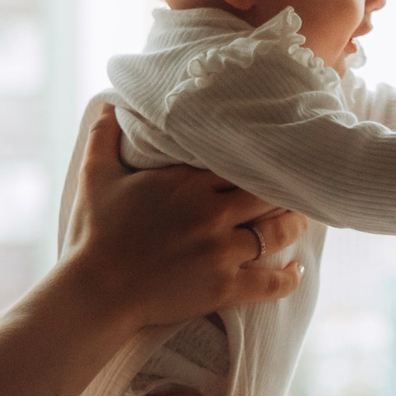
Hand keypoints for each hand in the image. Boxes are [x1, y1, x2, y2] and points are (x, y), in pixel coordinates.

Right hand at [59, 110, 306, 327]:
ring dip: (293, 227)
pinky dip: (288, 278)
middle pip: (268, 195)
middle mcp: (211, 213)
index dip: (261, 159)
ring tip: (301, 221)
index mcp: (188, 183)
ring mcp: (220, 252)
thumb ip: (104, 135)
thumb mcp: (94, 176)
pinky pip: (269, 283)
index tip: (274, 156)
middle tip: (298, 188)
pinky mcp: (223, 288)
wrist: (96, 292)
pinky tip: (297, 271)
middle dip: (286, 191)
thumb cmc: (94, 235)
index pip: (242, 162)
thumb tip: (110, 103)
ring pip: (276, 234)